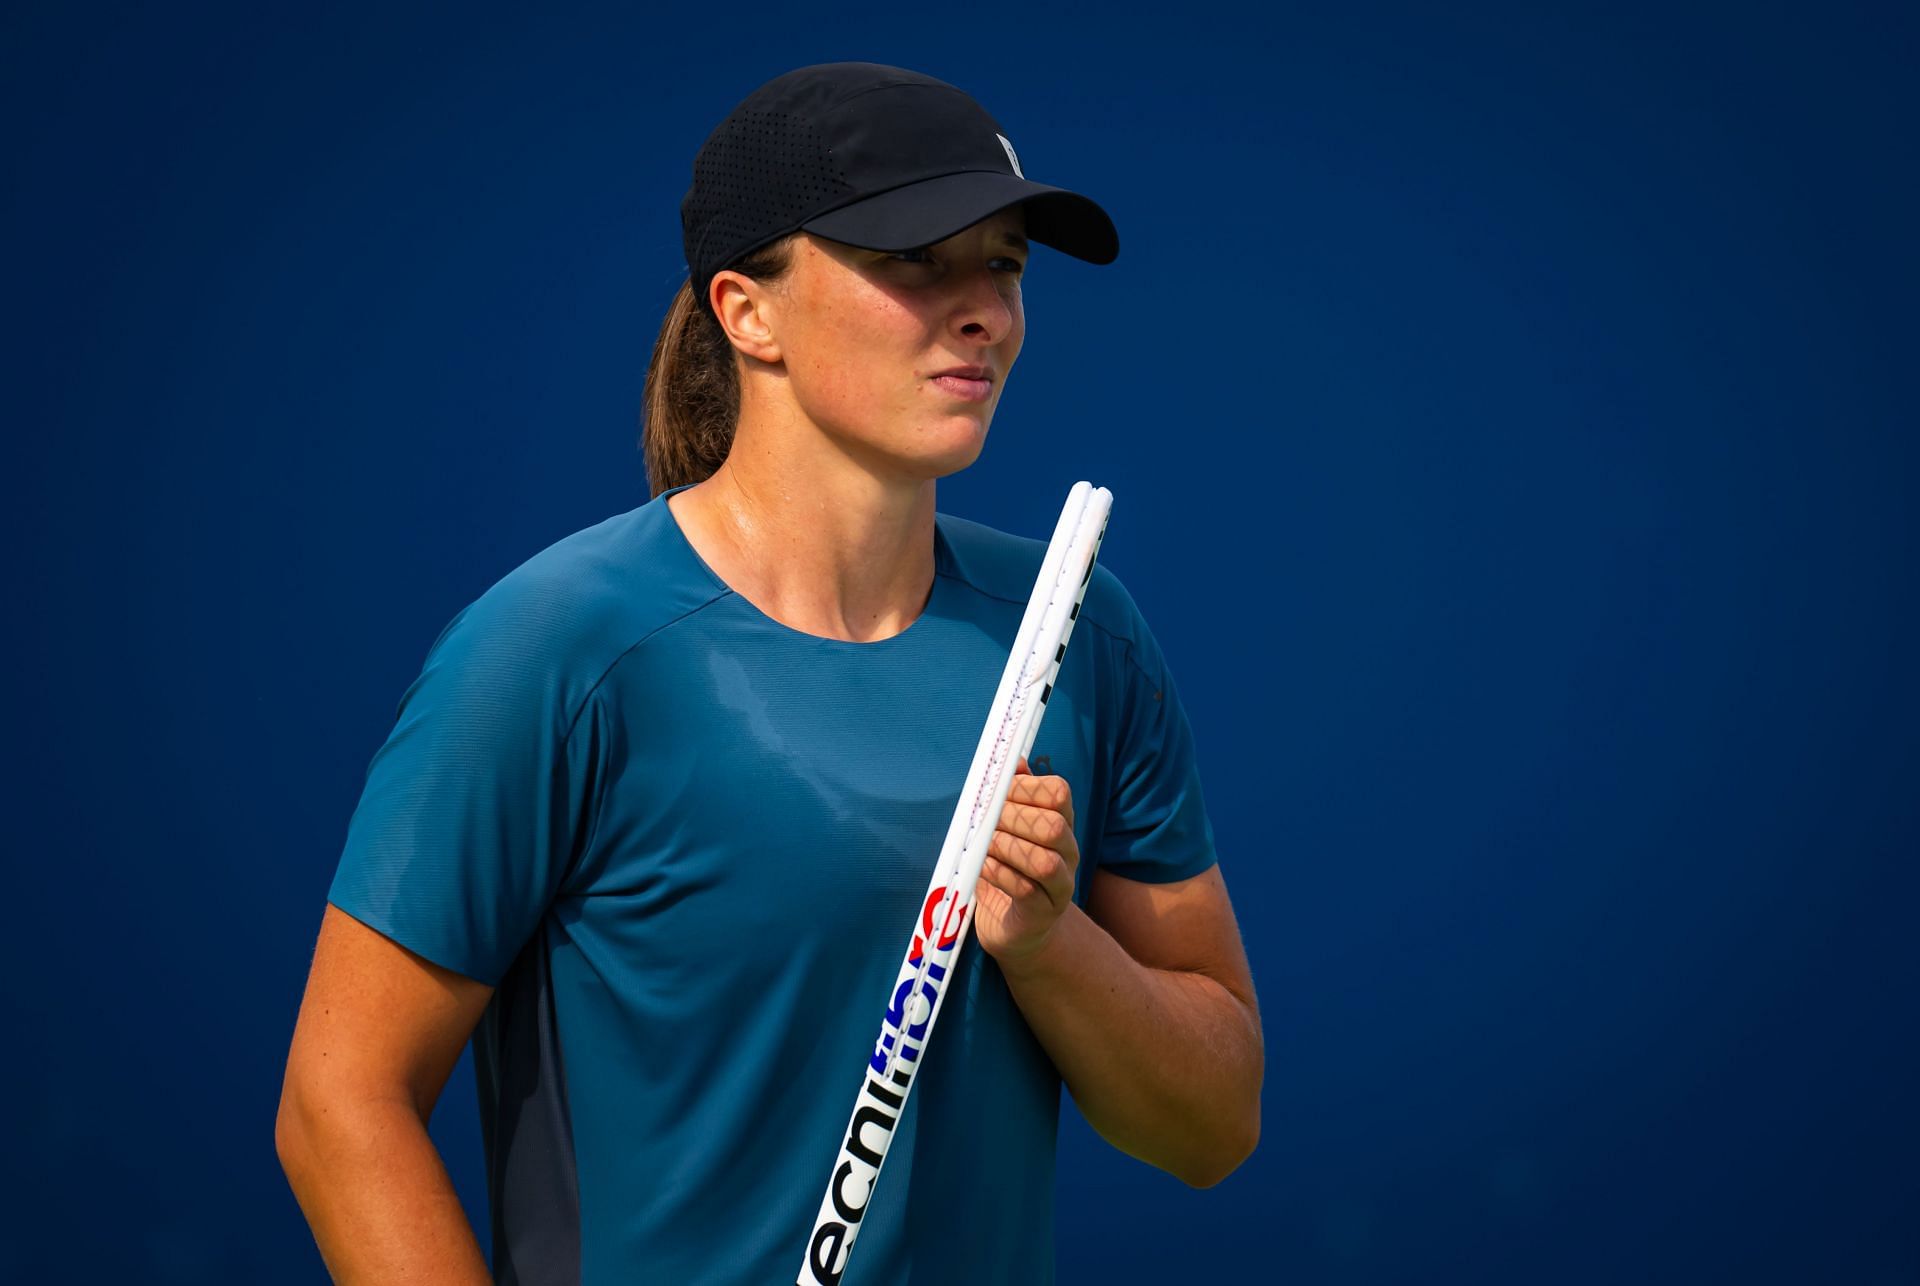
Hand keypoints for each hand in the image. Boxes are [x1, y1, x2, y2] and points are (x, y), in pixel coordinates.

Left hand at [974, 756, 1080, 964]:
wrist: (1016, 925)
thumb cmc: (1008, 869)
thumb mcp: (1008, 829)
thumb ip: (1012, 796)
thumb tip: (1013, 761)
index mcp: (1060, 822)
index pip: (1058, 793)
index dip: (1024, 787)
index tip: (994, 791)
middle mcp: (1067, 852)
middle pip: (1054, 826)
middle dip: (1012, 819)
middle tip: (984, 822)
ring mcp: (1060, 884)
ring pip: (1045, 861)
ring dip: (1006, 849)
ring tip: (983, 846)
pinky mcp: (1043, 911)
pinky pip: (1027, 891)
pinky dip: (1000, 875)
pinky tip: (983, 868)